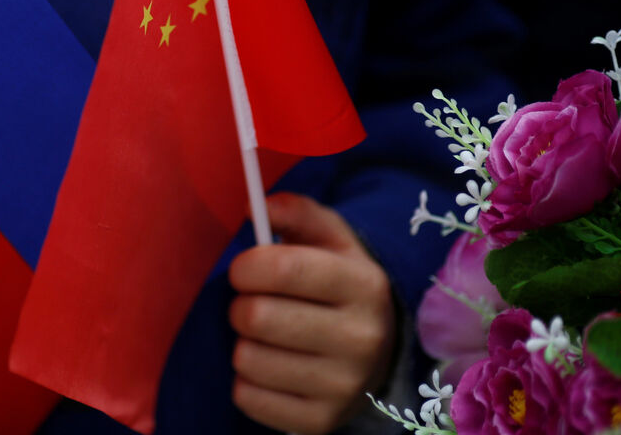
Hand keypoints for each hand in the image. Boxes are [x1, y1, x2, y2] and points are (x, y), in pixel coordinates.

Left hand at [227, 193, 396, 433]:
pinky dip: (246, 381)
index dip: (247, 266)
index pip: (284, 269)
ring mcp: (344, 386)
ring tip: (265, 338)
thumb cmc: (338, 284)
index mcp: (364, 284)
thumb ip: (296, 213)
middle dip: (241, 306)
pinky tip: (270, 368)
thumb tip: (258, 207)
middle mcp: (361, 338)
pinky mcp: (321, 421)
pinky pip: (248, 398)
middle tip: (252, 305)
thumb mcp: (330, 240)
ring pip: (248, 360)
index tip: (242, 270)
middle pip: (258, 317)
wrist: (379, 353)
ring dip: (243, 344)